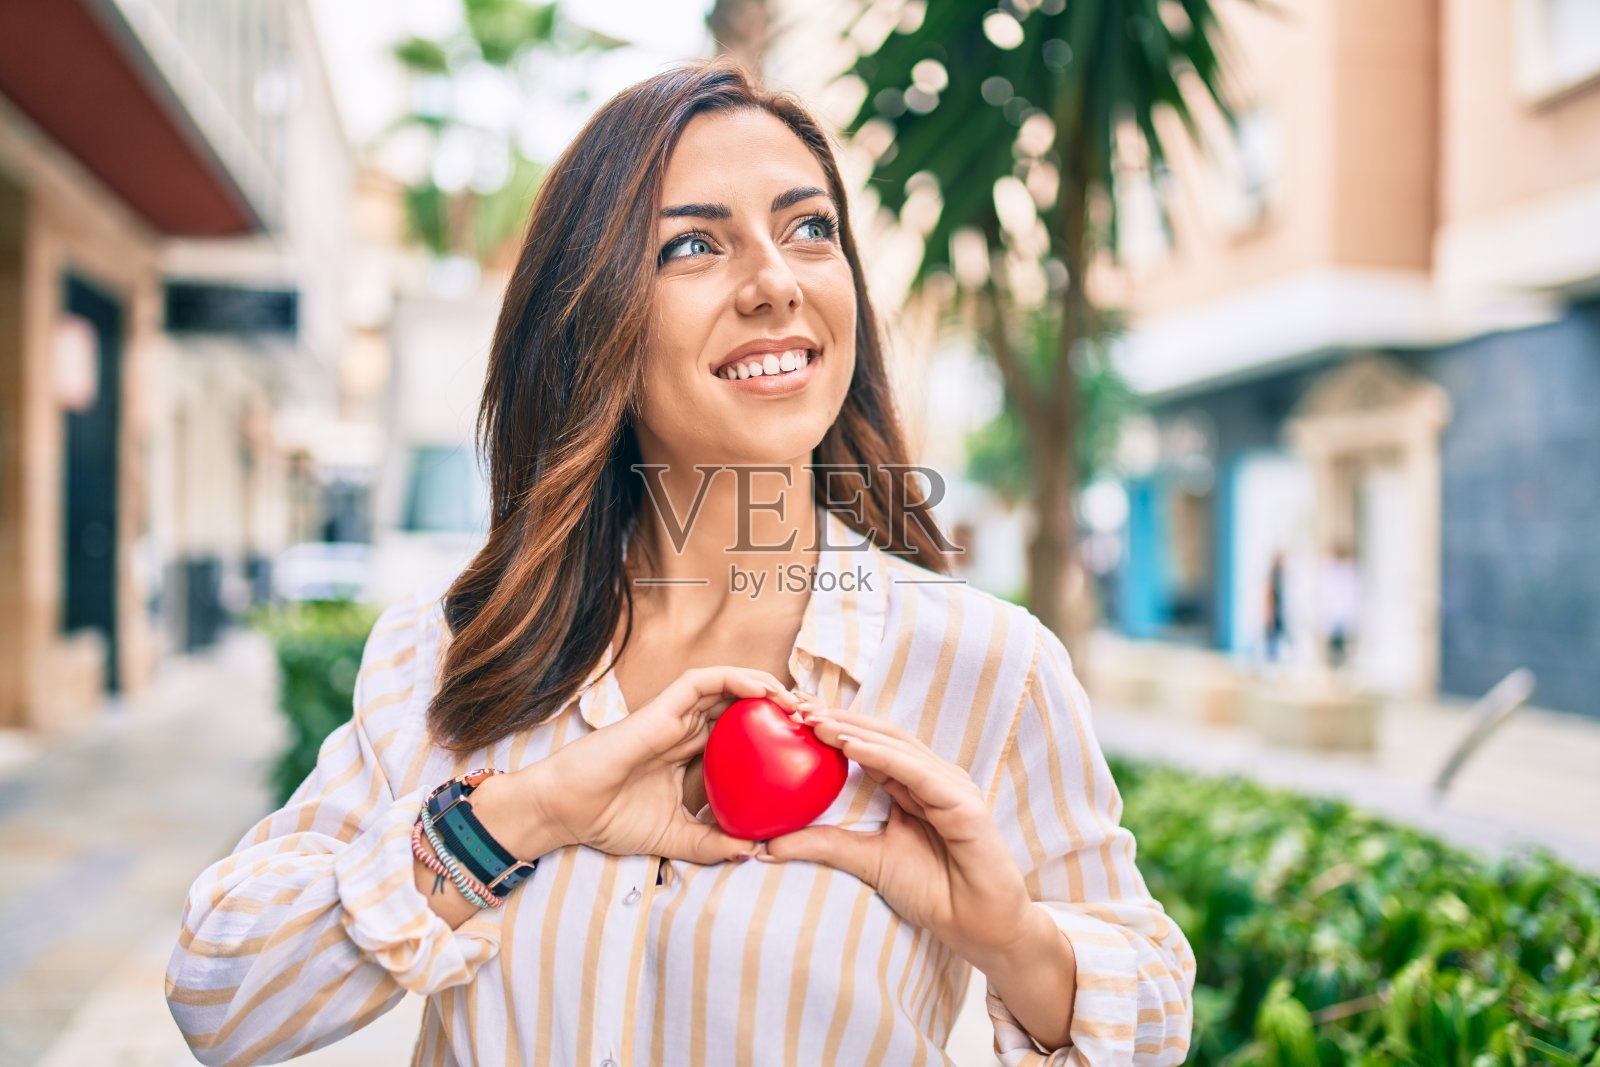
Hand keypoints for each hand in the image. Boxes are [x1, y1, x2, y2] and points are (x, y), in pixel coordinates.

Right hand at [526, 666, 804, 864]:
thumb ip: (713, 844)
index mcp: (695, 757)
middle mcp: (690, 731)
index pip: (746, 739)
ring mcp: (678, 715)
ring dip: (771, 689)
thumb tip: (755, 853)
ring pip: (733, 686)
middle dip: (785, 709)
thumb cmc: (612, 821)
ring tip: (802, 705)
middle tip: (820, 724)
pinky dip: (739, 679)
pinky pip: (707, 680)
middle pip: (747, 708)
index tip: (813, 753)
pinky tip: (767, 692)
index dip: (779, 739)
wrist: (568, 810)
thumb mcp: (676, 838)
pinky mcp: (664, 704)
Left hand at [759, 700, 1035, 969]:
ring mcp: (950, 786)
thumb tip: (766, 844)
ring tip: (813, 720)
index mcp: (912, 784)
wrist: (980, 927)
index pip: (867, 745)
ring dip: (852, 730)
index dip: (832, 726)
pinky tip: (849, 746)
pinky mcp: (963, 803)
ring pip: (895, 746)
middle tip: (794, 704)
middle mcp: (932, 776)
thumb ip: (824, 845)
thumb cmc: (933, 893)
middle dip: (837, 717)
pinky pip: (916, 773)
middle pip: (879, 736)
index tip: (790, 713)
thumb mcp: (866, 861)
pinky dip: (880, 756)